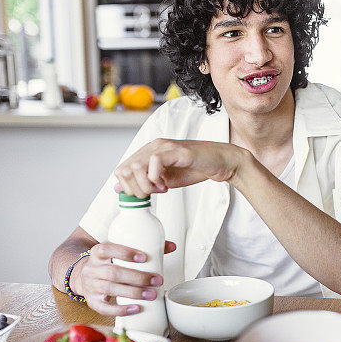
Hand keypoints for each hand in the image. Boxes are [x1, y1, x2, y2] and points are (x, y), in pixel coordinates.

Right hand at [73, 240, 175, 315]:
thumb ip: (146, 247)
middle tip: (158, 281)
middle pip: (113, 273)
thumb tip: (172, 246)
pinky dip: (121, 310)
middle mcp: (92, 268)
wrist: (84, 276)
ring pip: (110, 289)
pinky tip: (137, 308)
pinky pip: (104, 308)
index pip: (107, 249)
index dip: (125, 253)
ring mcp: (90, 286)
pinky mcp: (92, 301)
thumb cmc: (109, 262)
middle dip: (137, 278)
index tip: (144, 258)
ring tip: (152, 295)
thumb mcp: (120, 251)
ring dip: (133, 293)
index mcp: (98, 252)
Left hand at [114, 138, 246, 197]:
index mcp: (148, 152)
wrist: (221, 162)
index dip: (129, 188)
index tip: (147, 194)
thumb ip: (143, 182)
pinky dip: (156, 178)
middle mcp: (153, 146)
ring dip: (146, 185)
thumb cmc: (196, 169)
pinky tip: (166, 185)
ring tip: (161, 189)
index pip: (121, 170)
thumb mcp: (164, 180)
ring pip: (136, 166)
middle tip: (153, 194)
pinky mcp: (176, 150)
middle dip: (136, 189)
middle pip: (124, 170)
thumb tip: (119, 188)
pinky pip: (154, 162)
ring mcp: (164, 147)